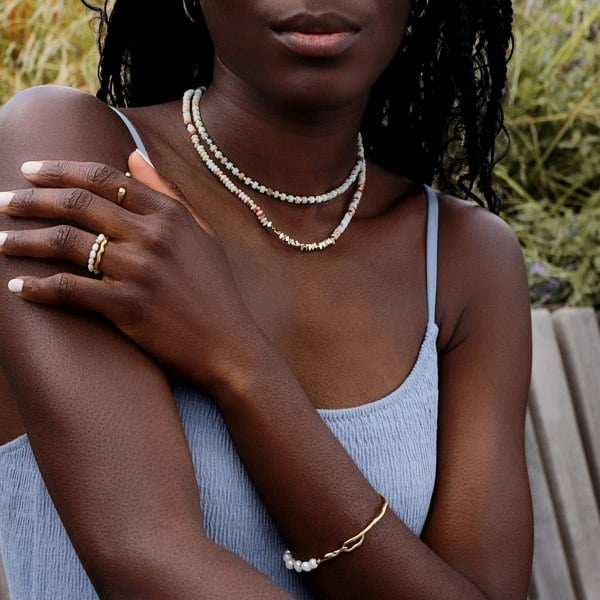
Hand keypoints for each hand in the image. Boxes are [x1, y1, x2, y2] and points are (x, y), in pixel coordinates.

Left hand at [0, 152, 257, 387]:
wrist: (227, 343)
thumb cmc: (214, 288)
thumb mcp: (200, 233)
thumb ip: (167, 192)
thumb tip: (133, 155)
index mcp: (170, 214)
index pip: (104, 178)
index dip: (60, 170)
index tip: (29, 170)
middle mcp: (154, 236)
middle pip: (78, 205)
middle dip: (31, 200)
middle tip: (2, 201)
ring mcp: (140, 271)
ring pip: (66, 243)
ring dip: (25, 240)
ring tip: (1, 241)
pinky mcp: (128, 306)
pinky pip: (71, 289)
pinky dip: (40, 287)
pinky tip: (19, 287)